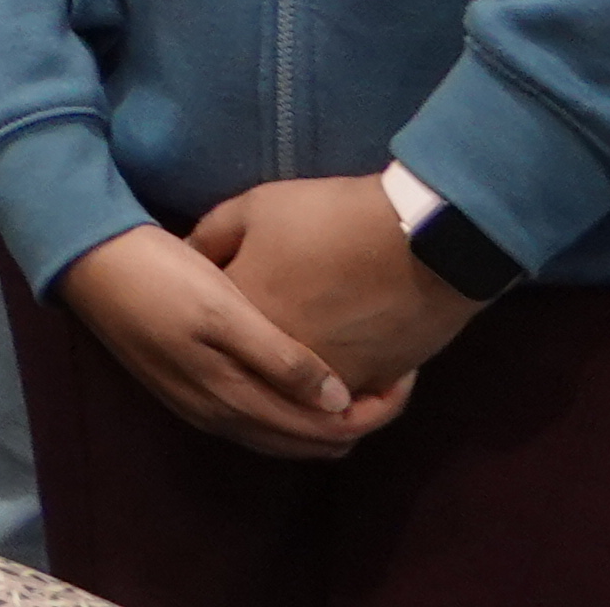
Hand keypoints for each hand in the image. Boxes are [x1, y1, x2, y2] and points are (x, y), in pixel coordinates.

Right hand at [53, 221, 397, 459]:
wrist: (87, 259)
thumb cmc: (160, 274)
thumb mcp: (222, 308)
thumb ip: (279, 358)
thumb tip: (338, 403)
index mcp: (231, 399)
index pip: (322, 432)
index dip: (372, 413)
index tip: (405, 376)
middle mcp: (220, 415)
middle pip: (306, 441)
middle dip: (357, 419)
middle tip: (395, 378)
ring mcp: (201, 404)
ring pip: (283, 433)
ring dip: (326, 417)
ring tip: (364, 378)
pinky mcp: (190, 386)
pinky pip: (260, 417)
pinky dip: (295, 409)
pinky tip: (307, 377)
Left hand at [195, 175, 481, 402]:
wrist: (421, 239)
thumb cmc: (330, 216)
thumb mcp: (253, 209)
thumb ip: (211, 237)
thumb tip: (189, 256)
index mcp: (238, 318)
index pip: (208, 331)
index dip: (212, 314)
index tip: (223, 298)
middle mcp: (274, 363)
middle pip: (251, 374)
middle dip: (251, 358)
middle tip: (267, 332)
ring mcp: (324, 382)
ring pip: (298, 400)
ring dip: (297, 388)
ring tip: (305, 353)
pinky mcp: (369, 388)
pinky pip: (344, 401)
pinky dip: (341, 390)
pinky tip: (345, 359)